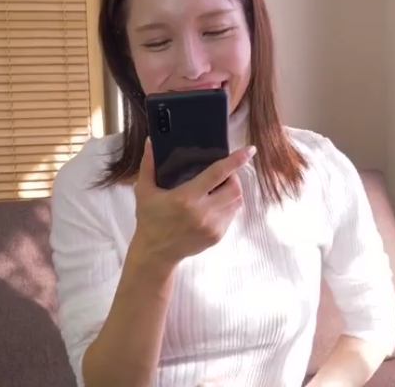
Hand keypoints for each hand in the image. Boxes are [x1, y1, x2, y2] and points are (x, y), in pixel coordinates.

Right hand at [132, 137, 256, 265]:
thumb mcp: (144, 191)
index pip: (217, 174)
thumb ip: (148, 165)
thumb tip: (151, 141)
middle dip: (234, 177)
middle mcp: (202, 212)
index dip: (235, 160)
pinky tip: (214, 204)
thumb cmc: (149, 220)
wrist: (155, 253)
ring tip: (220, 188)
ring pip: (237, 202)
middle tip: (225, 173)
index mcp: (186, 198)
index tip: (249, 150)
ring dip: (232, 191)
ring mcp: (212, 226)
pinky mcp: (217, 236)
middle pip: (234, 188)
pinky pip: (231, 215)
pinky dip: (228, 206)